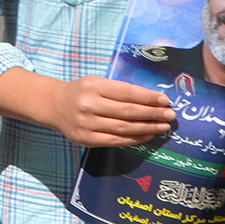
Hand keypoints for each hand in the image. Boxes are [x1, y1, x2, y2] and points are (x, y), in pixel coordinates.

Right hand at [47, 76, 175, 147]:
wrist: (54, 105)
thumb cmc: (81, 92)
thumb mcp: (96, 83)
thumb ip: (120, 90)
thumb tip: (153, 101)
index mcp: (92, 86)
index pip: (126, 93)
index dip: (148, 97)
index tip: (165, 100)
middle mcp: (88, 105)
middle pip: (128, 112)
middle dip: (152, 114)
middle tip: (170, 115)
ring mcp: (86, 124)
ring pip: (124, 128)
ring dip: (147, 128)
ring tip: (163, 126)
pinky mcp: (86, 139)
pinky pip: (116, 141)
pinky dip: (135, 139)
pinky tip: (147, 135)